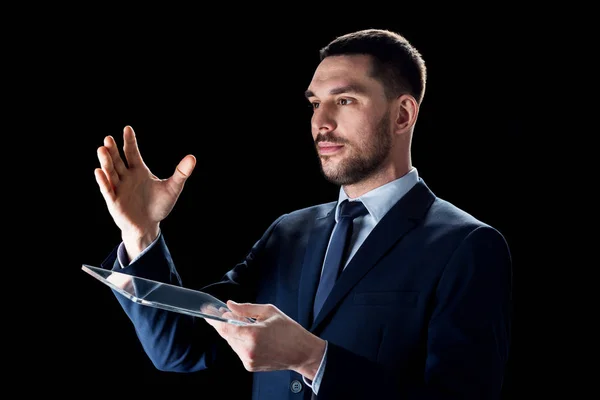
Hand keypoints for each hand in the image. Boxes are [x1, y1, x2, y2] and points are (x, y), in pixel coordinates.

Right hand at [94, 125, 195, 257]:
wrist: (149, 225)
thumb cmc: (159, 205)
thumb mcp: (173, 188)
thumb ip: (181, 173)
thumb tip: (192, 158)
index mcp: (138, 170)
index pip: (132, 153)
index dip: (129, 141)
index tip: (127, 128)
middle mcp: (126, 177)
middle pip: (118, 160)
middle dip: (113, 150)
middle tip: (108, 138)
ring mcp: (119, 188)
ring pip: (110, 173)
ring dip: (106, 162)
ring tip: (102, 149)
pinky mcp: (114, 201)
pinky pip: (108, 190)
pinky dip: (103, 181)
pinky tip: (99, 171)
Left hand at [205, 301, 325, 379]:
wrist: (301, 352)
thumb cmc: (289, 331)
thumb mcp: (269, 312)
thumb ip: (246, 309)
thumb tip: (230, 305)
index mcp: (253, 334)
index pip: (225, 327)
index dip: (214, 319)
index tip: (207, 312)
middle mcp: (248, 350)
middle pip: (227, 335)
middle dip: (225, 324)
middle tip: (227, 313)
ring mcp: (248, 360)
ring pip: (232, 342)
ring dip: (234, 333)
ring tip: (248, 325)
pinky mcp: (250, 366)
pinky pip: (238, 350)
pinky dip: (241, 342)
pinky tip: (253, 336)